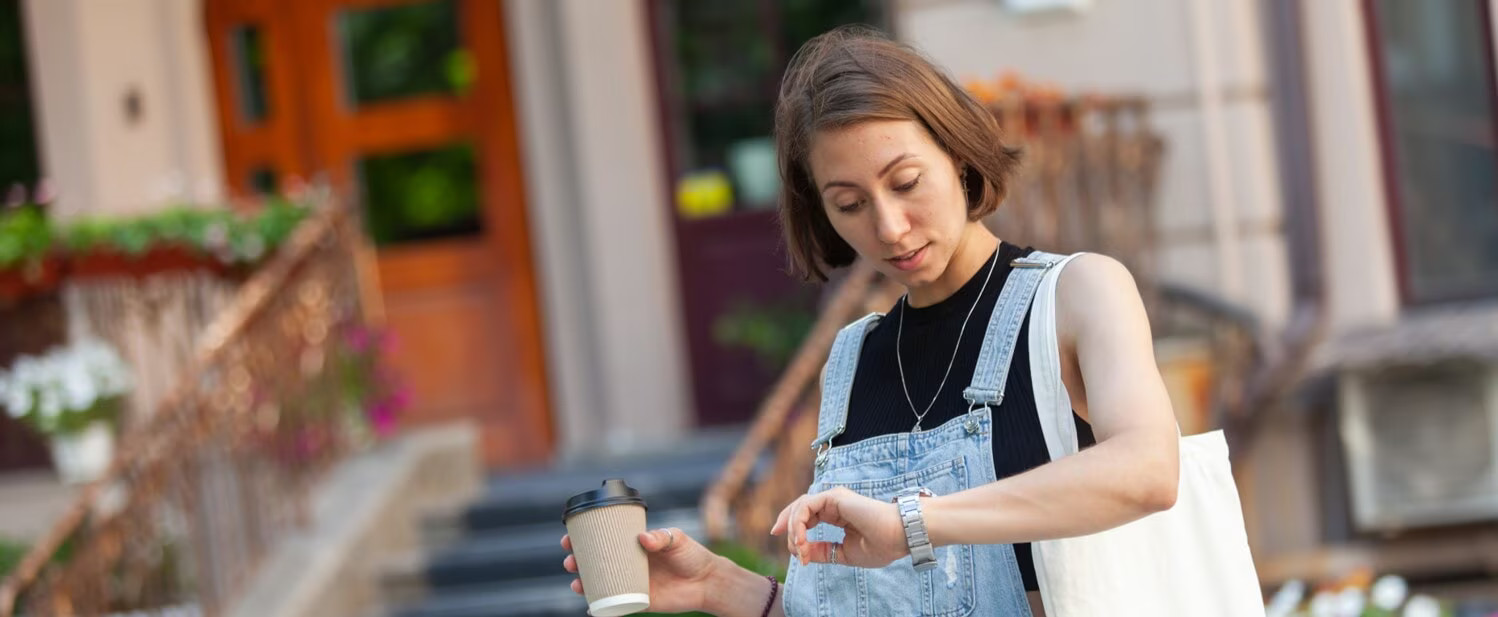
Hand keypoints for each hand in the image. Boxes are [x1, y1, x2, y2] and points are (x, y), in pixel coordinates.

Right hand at [561, 528, 723, 613]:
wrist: (707, 581)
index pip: (603, 540)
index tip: (569, 538)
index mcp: (632, 545)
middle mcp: (627, 563)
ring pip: (600, 583)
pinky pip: (614, 605)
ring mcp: (631, 582)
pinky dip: (600, 607)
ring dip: (583, 584)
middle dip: (576, 562)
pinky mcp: (638, 600)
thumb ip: (661, 537)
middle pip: (595, 562)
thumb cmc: (691, 555)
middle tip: (570, 561)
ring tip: (576, 583)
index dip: (583, 539)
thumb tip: (642, 539)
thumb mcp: (677, 539)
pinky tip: (590, 606)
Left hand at [770, 486, 907, 568]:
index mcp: (838, 514)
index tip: (801, 558)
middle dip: (787, 527)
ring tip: (800, 550)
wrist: (898, 537)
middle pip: (799, 509)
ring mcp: (834, 498)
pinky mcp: (834, 497)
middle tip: (787, 545)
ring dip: (793, 530)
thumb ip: (822, 552)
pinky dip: (798, 523)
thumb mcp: (843, 553)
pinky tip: (801, 540)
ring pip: (800, 507)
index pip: (808, 518)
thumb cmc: (880, 545)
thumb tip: (801, 553)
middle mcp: (834, 503)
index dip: (796, 535)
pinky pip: (806, 506)